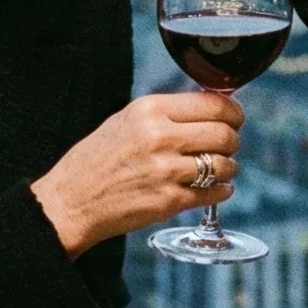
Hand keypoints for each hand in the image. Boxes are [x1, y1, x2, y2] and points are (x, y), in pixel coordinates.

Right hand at [32, 91, 243, 255]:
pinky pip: (215, 193)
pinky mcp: (169, 202)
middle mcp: (160, 138)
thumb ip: (168, 113)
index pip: (214, 105)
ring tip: (218, 168)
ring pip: (224, 165)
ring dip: (228, 167)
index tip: (235, 118)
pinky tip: (214, 188)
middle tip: (227, 145)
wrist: (72, 200)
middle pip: (224, 134)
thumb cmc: (98, 158)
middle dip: (232, 140)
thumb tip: (212, 109)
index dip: (233, 112)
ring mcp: (166, 172)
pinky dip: (221, 190)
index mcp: (150, 110)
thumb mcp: (127, 119)